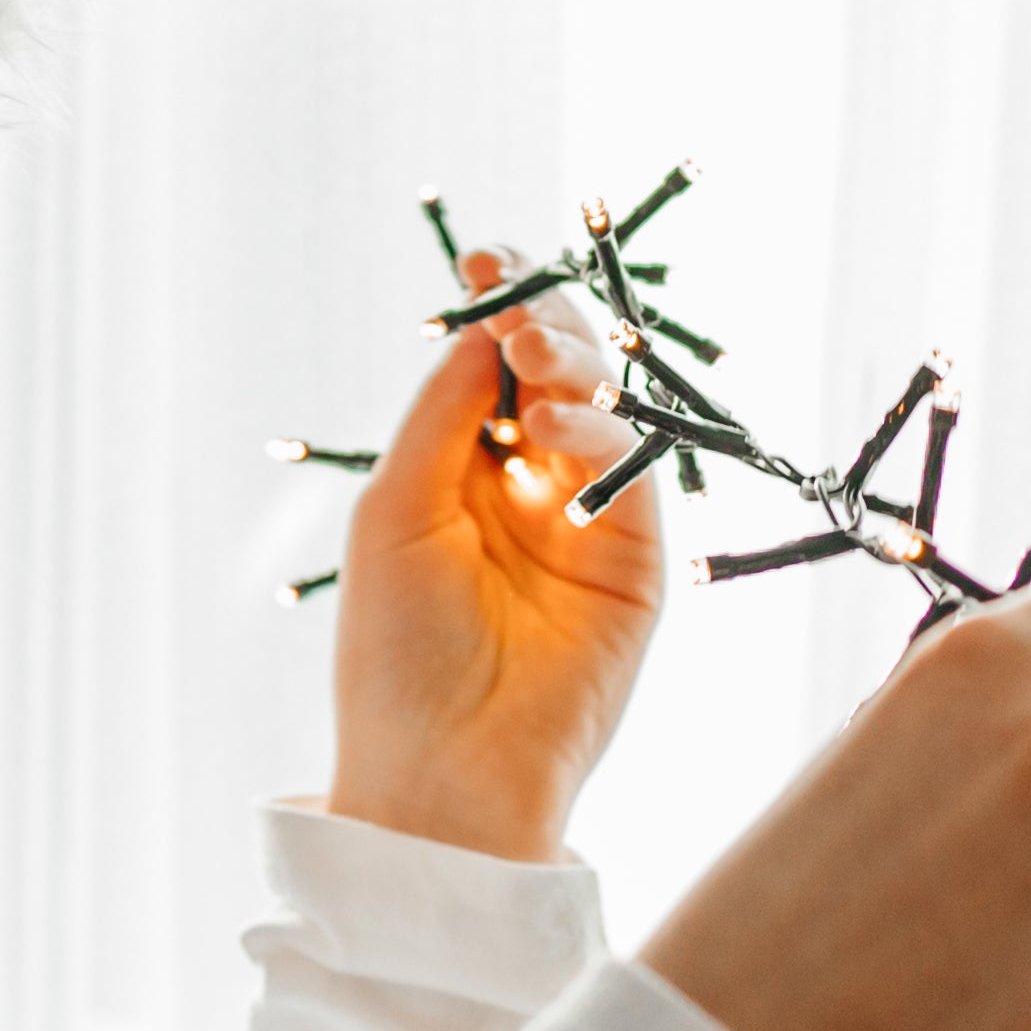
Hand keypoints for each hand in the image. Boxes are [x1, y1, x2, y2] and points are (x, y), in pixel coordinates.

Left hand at [326, 252, 664, 864]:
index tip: (484, 259)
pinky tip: (551, 431)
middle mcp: (529, 490)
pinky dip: (598, 439)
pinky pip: (633, 477)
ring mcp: (588, 526)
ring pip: (603, 412)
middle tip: (516, 302)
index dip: (497, 309)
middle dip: (542, 324)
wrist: (441, 771)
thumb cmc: (394, 654)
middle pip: (556, 376)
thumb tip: (482, 325)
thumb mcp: (395, 513)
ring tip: (531, 368)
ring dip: (572, 370)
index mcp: (462, 475)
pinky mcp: (636, 567)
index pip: (492, 370)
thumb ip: (443, 416)